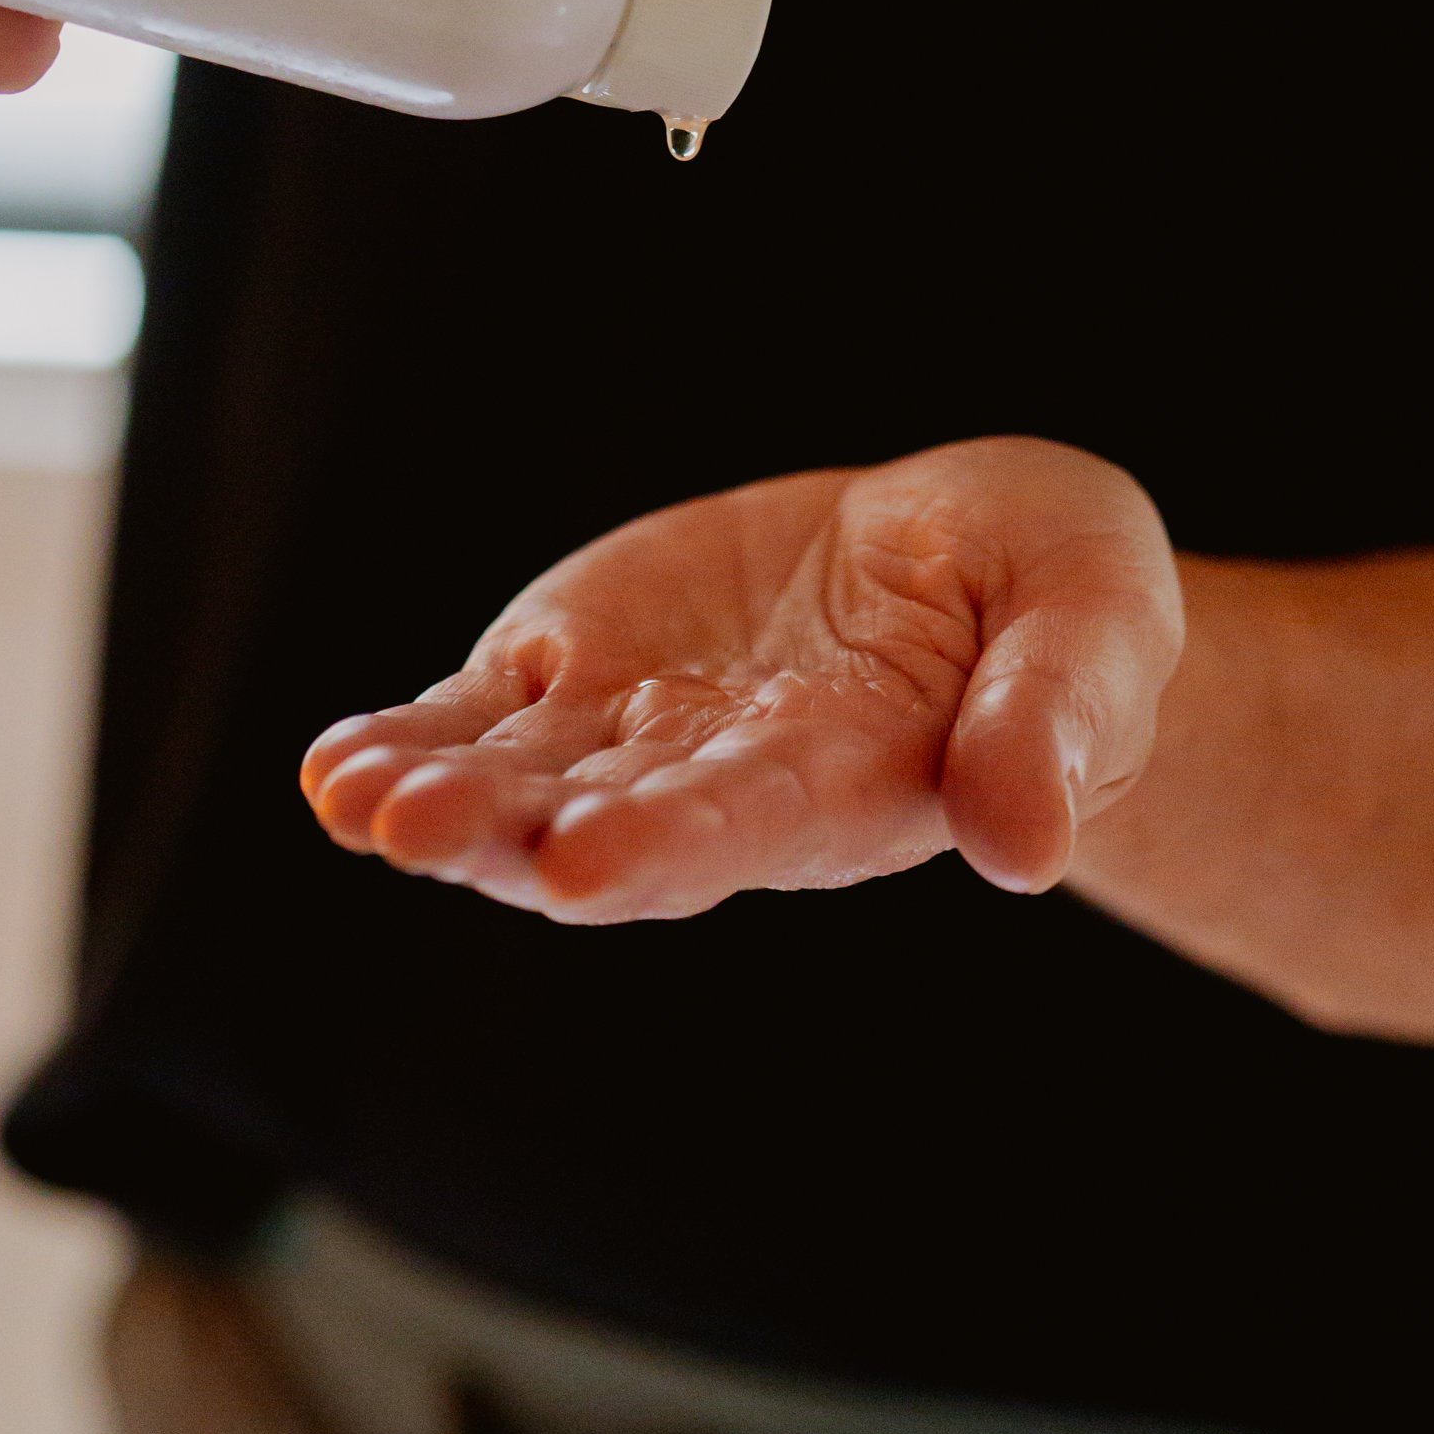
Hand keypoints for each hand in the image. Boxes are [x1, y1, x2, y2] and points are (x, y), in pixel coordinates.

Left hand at [303, 437, 1185, 922]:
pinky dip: (410, 742)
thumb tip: (1029, 845)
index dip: (671, 840)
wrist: (976, 568)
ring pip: (520, 785)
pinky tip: (340, 768)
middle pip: (604, 822)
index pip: (755, 819)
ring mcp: (638, 733)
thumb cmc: (1058, 605)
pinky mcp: (580, 670)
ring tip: (355, 797)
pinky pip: (479, 720)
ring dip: (435, 799)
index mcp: (853, 782)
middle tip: (411, 830)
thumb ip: (1057, 723)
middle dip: (507, 832)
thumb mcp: (1093, 627)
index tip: (590, 865)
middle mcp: (725, 785)